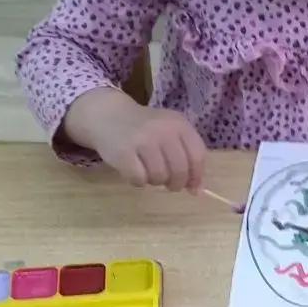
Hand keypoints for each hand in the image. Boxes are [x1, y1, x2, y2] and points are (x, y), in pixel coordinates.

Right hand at [65, 89, 206, 190]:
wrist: (109, 115)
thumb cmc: (146, 129)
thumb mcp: (170, 134)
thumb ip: (187, 158)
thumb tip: (197, 191)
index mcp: (179, 124)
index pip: (198, 156)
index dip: (197, 176)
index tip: (192, 186)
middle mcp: (163, 130)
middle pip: (180, 170)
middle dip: (176, 183)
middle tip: (169, 183)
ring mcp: (142, 140)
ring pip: (160, 177)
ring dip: (156, 181)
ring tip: (149, 172)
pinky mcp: (123, 152)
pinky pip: (139, 179)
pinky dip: (138, 181)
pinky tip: (135, 172)